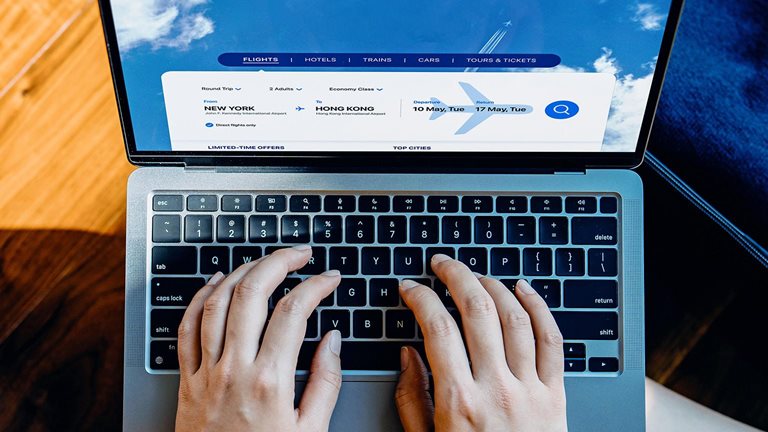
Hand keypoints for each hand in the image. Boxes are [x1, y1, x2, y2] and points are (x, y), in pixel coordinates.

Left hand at [175, 245, 342, 431]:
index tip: (330, 278)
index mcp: (270, 381)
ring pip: (217, 301)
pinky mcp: (186, 379)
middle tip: (300, 253)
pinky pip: (186, 327)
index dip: (316, 285)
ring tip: (264, 261)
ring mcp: (206, 371)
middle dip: (279, 261)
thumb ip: (326, 381)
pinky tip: (216, 282)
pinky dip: (200, 297)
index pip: (294, 311)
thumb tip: (332, 339)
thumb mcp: (311, 430)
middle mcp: (235, 369)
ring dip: (242, 271)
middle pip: (253, 293)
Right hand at [395, 255, 566, 431]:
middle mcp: (496, 389)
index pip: (436, 328)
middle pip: (476, 310)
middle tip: (441, 264)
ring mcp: (530, 389)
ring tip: (475, 275)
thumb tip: (408, 354)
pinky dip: (539, 306)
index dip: (419, 298)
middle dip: (455, 276)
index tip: (409, 288)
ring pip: (514, 317)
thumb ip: (411, 399)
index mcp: (459, 402)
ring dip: (492, 285)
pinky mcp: (556, 393)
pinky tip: (523, 288)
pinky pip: (552, 339)